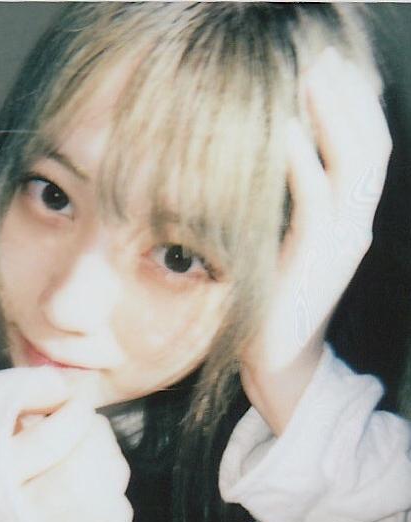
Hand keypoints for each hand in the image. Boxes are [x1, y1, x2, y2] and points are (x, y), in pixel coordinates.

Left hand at [240, 48, 391, 433]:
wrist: (275, 355)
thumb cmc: (270, 293)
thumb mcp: (285, 240)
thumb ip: (287, 203)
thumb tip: (266, 156)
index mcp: (349, 218)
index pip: (365, 146)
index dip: (353, 102)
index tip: (327, 63)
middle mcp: (356, 225)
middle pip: (369, 143)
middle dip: (349, 95)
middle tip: (321, 53)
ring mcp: (343, 243)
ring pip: (355, 164)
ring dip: (335, 115)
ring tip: (310, 73)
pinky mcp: (318, 261)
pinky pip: (316, 200)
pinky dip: (304, 160)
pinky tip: (285, 128)